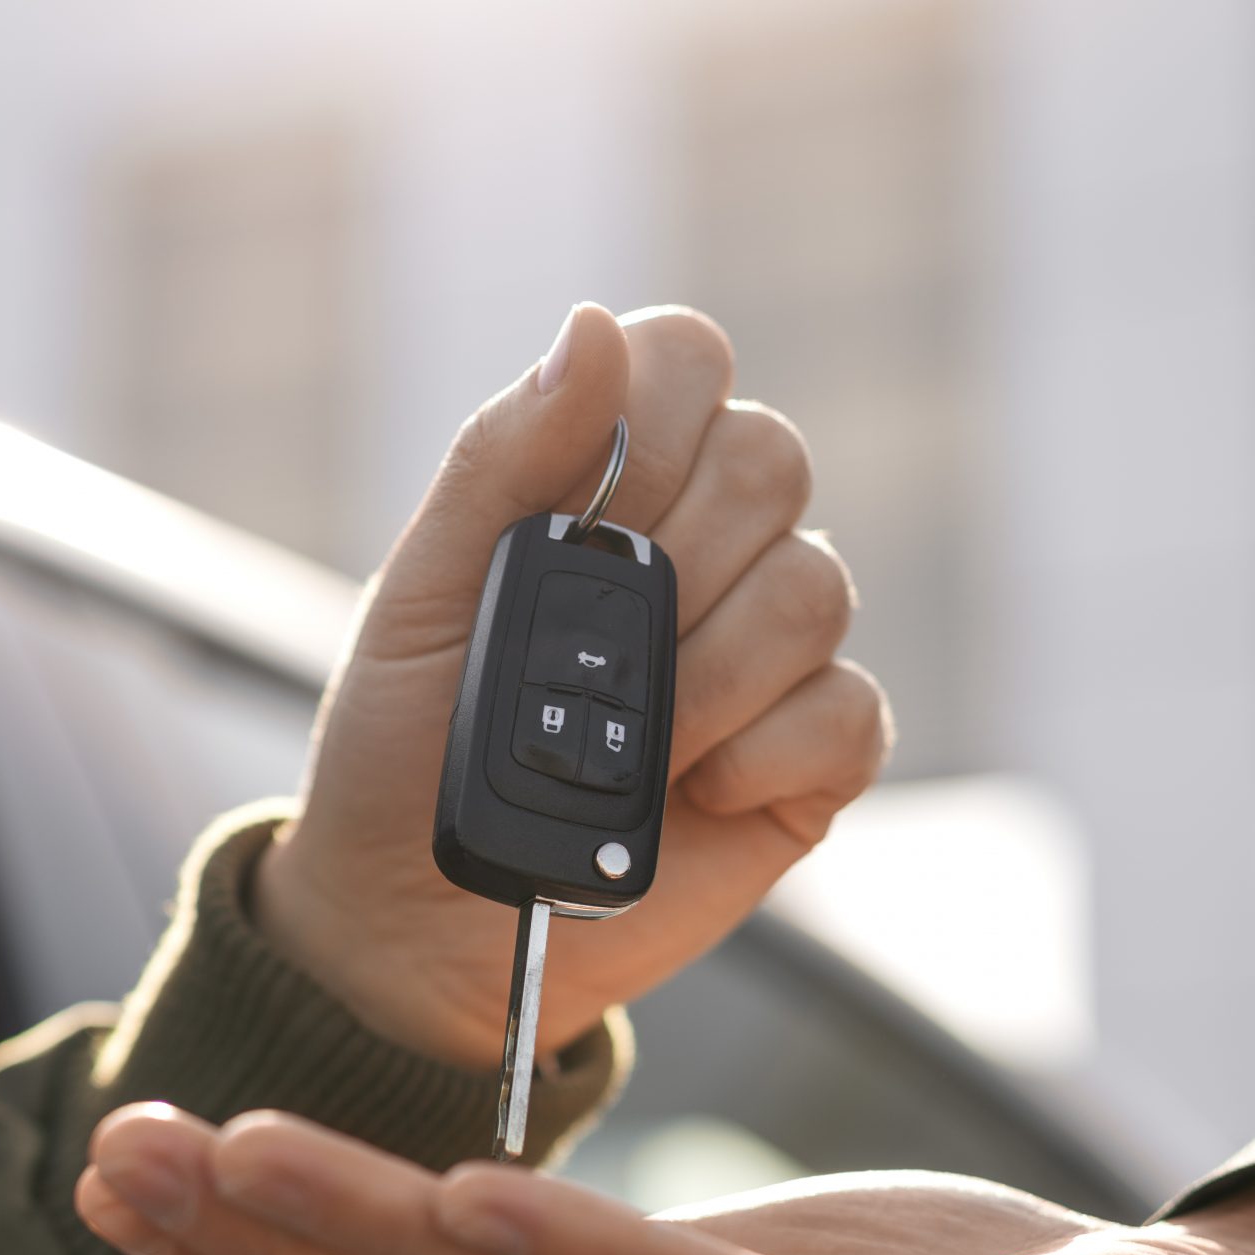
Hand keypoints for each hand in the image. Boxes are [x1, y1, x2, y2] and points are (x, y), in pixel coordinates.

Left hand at [256, 303, 887, 1067]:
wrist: (414, 926)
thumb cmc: (404, 751)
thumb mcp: (424, 600)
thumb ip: (504, 460)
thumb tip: (592, 328)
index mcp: (603, 482)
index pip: (690, 362)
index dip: (659, 416)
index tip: (592, 512)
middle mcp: (702, 547)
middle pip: (772, 461)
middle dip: (675, 561)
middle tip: (593, 652)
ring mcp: (765, 653)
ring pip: (817, 588)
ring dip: (710, 674)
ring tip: (629, 745)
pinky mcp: (808, 759)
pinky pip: (850, 713)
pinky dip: (763, 755)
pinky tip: (689, 792)